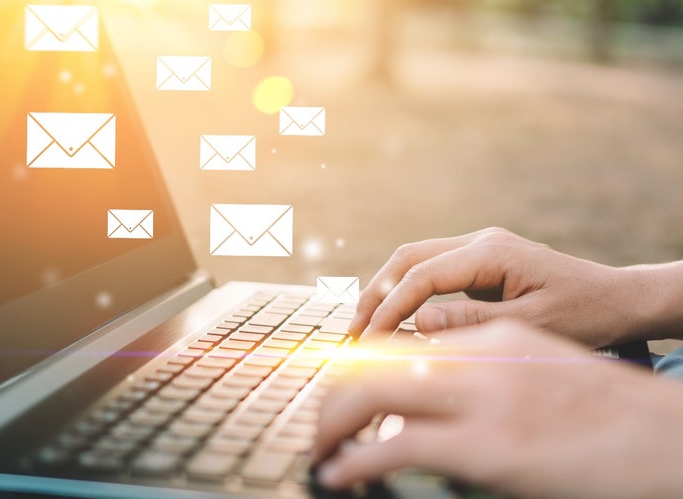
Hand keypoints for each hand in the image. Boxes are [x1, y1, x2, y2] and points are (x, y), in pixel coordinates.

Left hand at [313, 320, 682, 497]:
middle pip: (373, 360)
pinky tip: (338, 474)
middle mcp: (479, 357)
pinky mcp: (489, 448)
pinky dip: (353, 460)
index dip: (357, 368)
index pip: (400, 340)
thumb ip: (481, 374)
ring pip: (371, 393)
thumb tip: (429, 401)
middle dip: (331, 394)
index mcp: (491, 337)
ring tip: (319, 449)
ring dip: (331, 422)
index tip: (338, 393)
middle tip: (317, 426)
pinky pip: (395, 446)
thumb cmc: (603, 414)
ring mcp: (482, 399)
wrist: (667, 438)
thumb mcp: (536, 375)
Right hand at [350, 227, 649, 347]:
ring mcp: (478, 247)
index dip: (390, 307)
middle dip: (376, 294)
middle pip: (408, 258)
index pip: (422, 275)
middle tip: (353, 333)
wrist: (615, 299)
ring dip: (385, 291)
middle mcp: (479, 241)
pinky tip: (394, 317)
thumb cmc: (583, 314)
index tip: (369, 339)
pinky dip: (405, 291)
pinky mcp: (478, 261)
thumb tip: (417, 322)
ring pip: (413, 260)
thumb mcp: (531, 324)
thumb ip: (472, 322)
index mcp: (491, 252)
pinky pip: (429, 270)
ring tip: (365, 327)